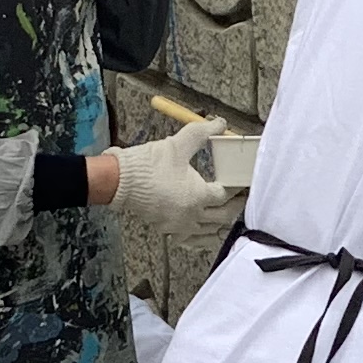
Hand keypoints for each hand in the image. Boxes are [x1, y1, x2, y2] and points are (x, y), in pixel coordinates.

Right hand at [103, 117, 235, 244]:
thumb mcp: (179, 144)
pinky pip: (192, 239)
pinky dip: (202, 236)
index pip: (226, 195)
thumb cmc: (149, 163)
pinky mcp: (167, 229)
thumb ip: (202, 133)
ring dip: (221, 224)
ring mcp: (179, 226)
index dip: (237, 188)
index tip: (243, 183)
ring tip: (228, 213)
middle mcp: (191, 215)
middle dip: (235, 207)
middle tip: (243, 199)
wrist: (119, 181)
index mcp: (198, 196)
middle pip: (223, 217)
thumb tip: (220, 123)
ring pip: (208, 232)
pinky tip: (206, 230)